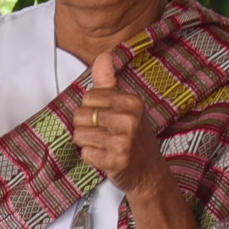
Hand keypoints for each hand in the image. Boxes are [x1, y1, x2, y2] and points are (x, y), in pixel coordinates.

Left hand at [72, 51, 167, 198]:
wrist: (149, 172)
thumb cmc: (134, 137)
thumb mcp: (126, 107)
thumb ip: (109, 83)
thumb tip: (102, 56)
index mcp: (132, 102)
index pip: (88, 97)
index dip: (90, 109)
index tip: (105, 118)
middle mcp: (130, 120)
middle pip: (80, 115)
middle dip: (86, 127)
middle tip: (103, 134)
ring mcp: (124, 142)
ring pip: (79, 135)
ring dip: (87, 143)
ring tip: (103, 146)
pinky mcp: (116, 161)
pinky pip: (85, 154)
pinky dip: (91, 157)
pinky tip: (106, 158)